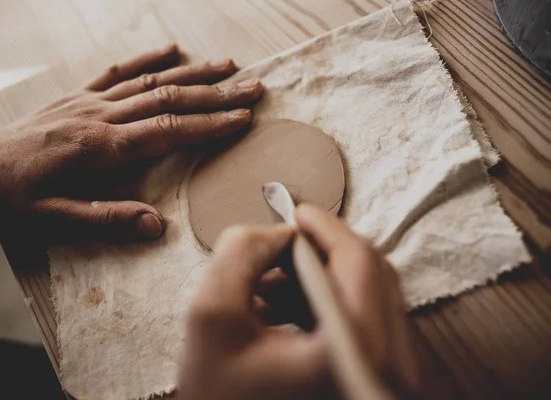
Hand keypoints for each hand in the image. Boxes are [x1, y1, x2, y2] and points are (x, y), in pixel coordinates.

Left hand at [0, 44, 262, 241]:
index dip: (209, 125)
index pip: (167, 131)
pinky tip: (170, 48)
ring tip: (227, 66)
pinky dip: (146, 58)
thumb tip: (155, 225)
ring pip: (150, 80)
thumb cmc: (12, 197)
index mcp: (100, 148)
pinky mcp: (78, 95)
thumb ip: (105, 220)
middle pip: (168, 99)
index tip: (243, 119)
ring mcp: (89, 100)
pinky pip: (117, 71)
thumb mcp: (52, 220)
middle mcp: (100, 116)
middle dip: (215, 94)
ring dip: (192, 73)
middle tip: (253, 88)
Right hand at [178, 204, 420, 399]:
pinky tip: (281, 310)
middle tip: (281, 244)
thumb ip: (242, 252)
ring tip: (268, 286)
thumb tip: (280, 231)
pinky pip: (363, 320)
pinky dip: (324, 305)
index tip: (295, 211)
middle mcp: (386, 368)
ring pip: (367, 295)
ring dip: (319, 278)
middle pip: (370, 274)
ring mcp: (388, 378)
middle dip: (321, 251)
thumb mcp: (212, 314)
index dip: (324, 226)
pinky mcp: (376, 379)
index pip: (357, 261)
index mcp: (352, 351)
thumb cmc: (219, 397)